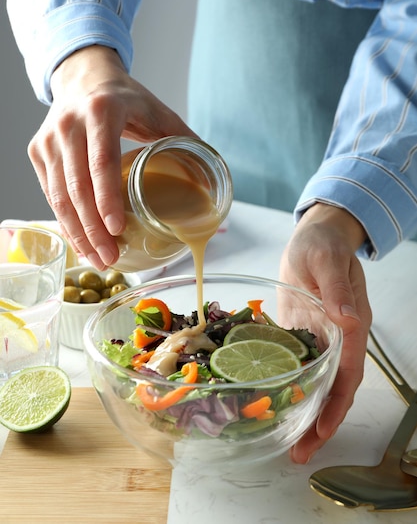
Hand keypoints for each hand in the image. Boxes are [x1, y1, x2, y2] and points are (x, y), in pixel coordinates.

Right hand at [28, 46, 195, 268]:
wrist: (83, 77)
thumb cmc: (125, 98)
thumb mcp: (158, 111)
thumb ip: (185, 140)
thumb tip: (212, 178)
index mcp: (102, 111)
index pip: (101, 162)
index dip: (107, 199)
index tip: (117, 229)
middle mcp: (69, 124)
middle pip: (77, 187)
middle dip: (92, 229)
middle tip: (110, 258)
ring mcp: (49, 139)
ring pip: (58, 196)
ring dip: (77, 233)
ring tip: (97, 259)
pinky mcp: (37, 152)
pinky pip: (49, 193)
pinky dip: (65, 222)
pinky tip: (81, 241)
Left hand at [279, 203, 371, 463]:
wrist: (315, 234)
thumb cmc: (324, 244)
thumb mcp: (329, 261)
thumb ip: (338, 289)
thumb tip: (348, 319)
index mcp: (351, 325)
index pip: (349, 374)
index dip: (337, 403)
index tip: (323, 428)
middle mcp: (337, 338)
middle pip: (333, 388)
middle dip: (319, 421)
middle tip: (299, 453)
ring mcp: (318, 337)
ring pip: (316, 382)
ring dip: (304, 411)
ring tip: (286, 440)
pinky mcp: (300, 331)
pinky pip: (297, 365)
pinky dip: (290, 386)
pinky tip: (272, 401)